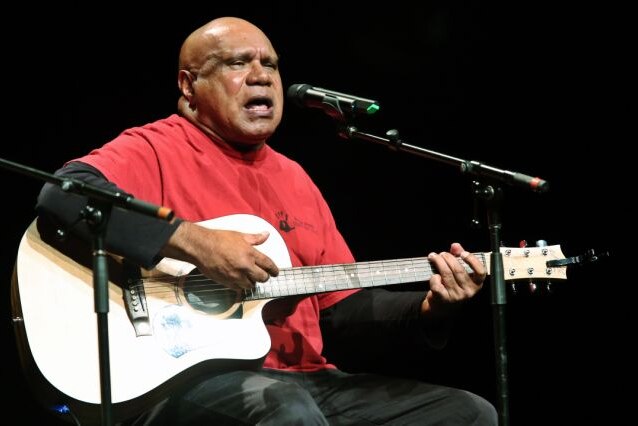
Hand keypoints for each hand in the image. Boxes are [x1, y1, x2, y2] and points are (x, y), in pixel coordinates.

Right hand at [161, 221, 278, 290]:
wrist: (201, 247)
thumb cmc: (219, 239)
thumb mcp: (239, 235)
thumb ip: (255, 238)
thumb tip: (266, 235)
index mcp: (250, 254)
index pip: (268, 265)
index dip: (274, 270)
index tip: (276, 272)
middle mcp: (245, 267)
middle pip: (262, 278)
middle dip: (264, 277)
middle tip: (262, 274)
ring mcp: (236, 276)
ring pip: (251, 285)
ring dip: (252, 282)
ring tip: (250, 277)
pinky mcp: (227, 283)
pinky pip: (239, 289)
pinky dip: (241, 286)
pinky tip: (240, 281)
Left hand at [421, 242, 485, 317]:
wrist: (442, 306)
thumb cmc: (453, 285)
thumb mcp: (459, 272)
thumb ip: (459, 257)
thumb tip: (455, 246)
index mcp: (476, 284)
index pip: (480, 272)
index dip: (472, 260)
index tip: (463, 253)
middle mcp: (469, 291)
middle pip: (458, 270)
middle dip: (448, 258)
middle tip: (441, 254)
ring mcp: (456, 296)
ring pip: (446, 274)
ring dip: (438, 262)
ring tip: (434, 257)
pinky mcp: (444, 299)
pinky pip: (437, 283)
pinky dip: (433, 277)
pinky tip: (434, 275)